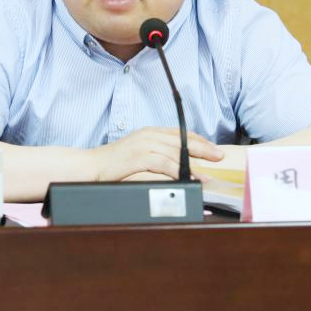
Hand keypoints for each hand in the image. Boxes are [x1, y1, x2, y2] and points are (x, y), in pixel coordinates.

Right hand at [91, 127, 223, 181]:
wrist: (92, 164)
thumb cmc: (115, 162)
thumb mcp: (138, 152)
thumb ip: (156, 152)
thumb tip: (176, 162)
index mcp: (150, 131)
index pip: (181, 133)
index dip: (199, 140)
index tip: (213, 148)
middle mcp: (150, 135)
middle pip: (183, 140)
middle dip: (204, 149)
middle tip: (219, 156)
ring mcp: (145, 145)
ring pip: (177, 152)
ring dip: (194, 164)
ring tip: (206, 175)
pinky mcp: (140, 157)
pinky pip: (166, 164)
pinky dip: (180, 172)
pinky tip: (189, 179)